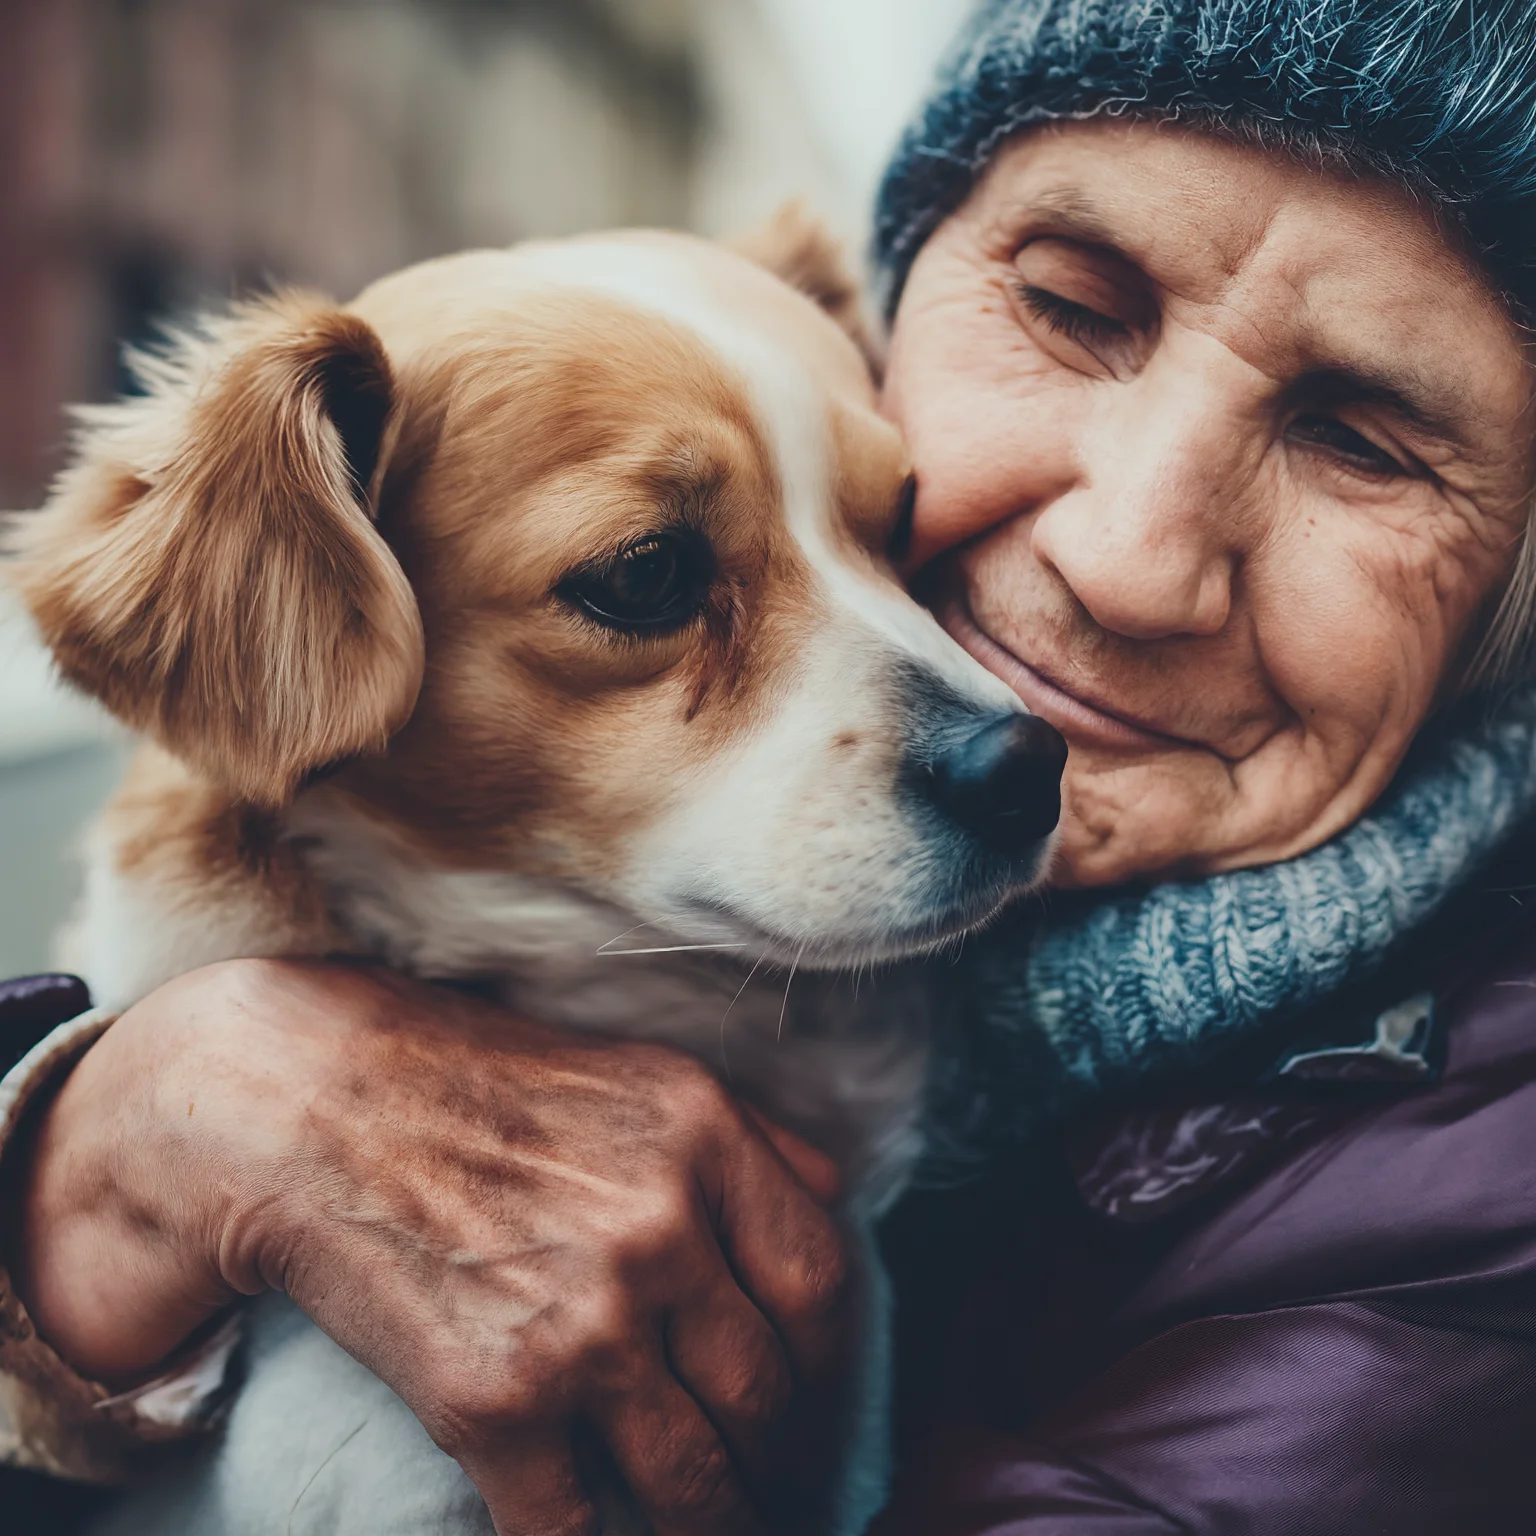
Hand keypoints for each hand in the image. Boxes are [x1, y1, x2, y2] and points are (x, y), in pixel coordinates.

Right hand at [9, 960, 854, 1534]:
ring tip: (716, 1525)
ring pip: (691, 1478)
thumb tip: (837, 1205)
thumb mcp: (644, 1073)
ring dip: (715, 1523)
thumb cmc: (490, 1086)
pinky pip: (575, 1526)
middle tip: (782, 1486)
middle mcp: (654, 1229)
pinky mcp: (491, 1399)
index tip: (819, 1397)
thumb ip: (755, 1135)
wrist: (323, 1108)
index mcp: (701, 1136)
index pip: (820, 1281)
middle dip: (784, 1461)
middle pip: (766, 1393)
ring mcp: (577, 1320)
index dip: (833, 1362)